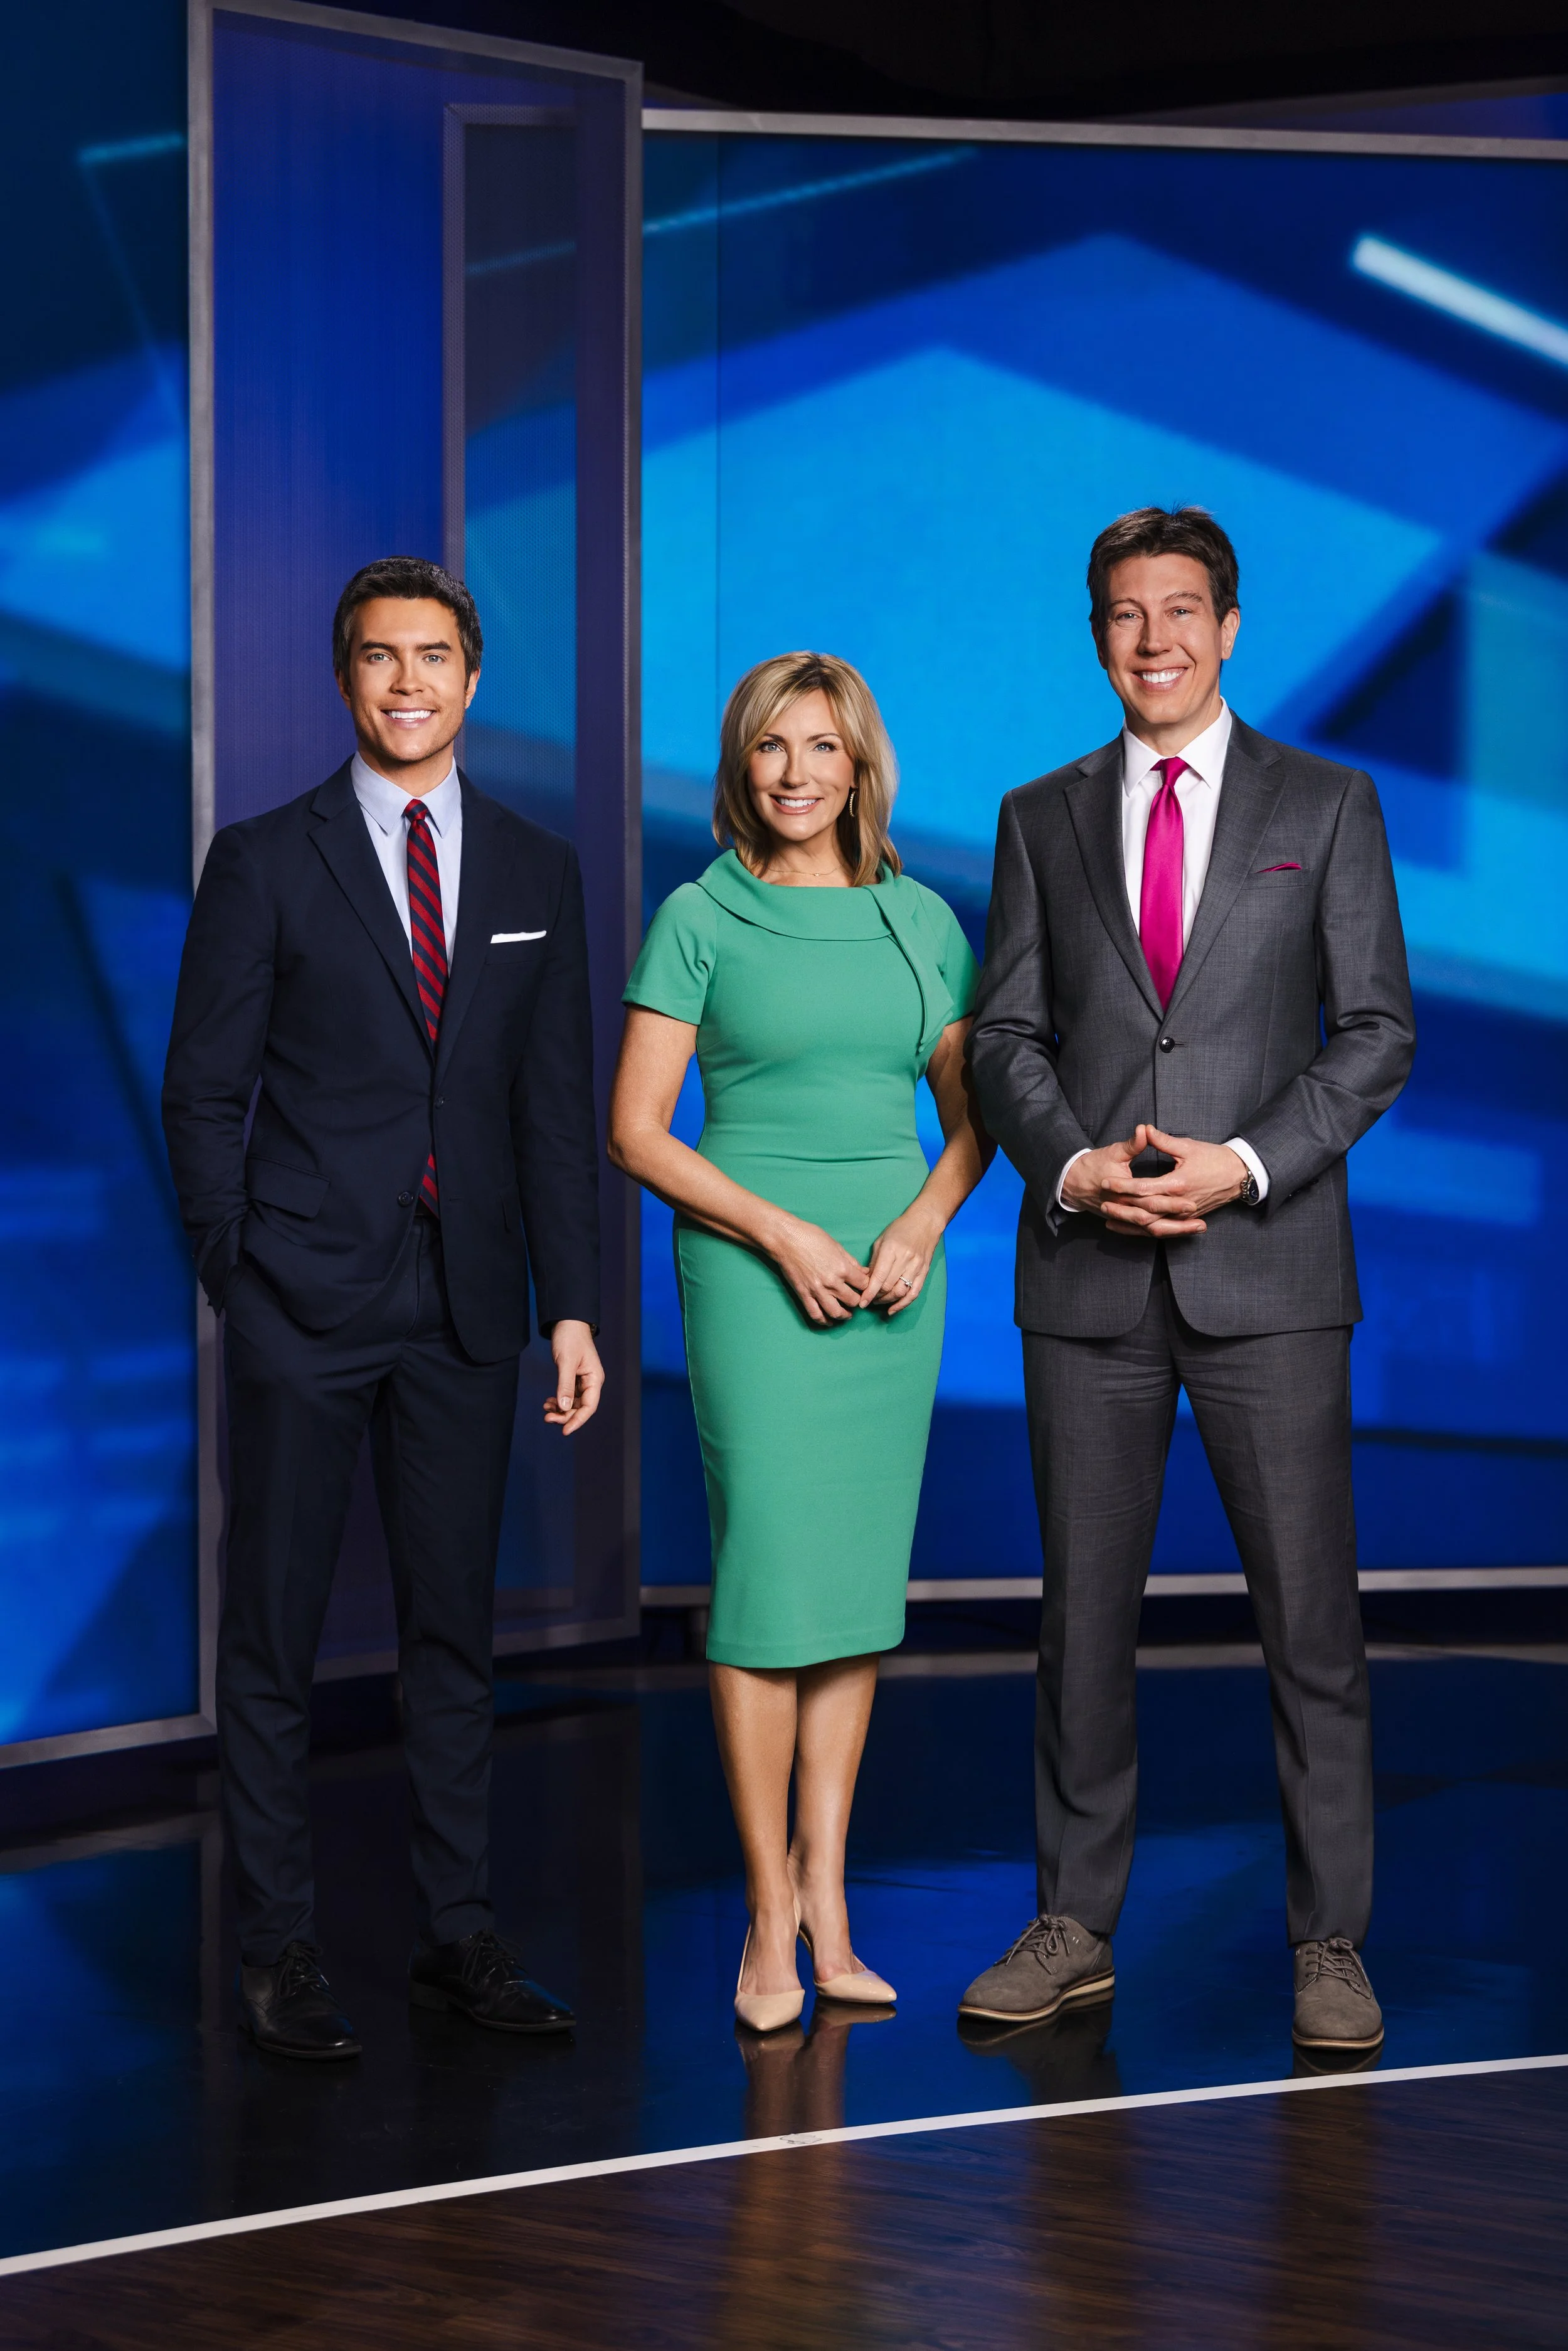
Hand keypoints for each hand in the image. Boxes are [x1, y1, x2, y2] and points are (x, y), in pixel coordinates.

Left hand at [544, 1320, 604, 1433]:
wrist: (567, 1321)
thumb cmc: (570, 1337)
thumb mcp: (566, 1362)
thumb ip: (565, 1385)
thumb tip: (565, 1407)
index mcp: (595, 1379)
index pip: (589, 1407)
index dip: (577, 1421)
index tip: (564, 1431)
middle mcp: (591, 1382)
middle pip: (580, 1408)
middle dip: (565, 1416)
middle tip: (547, 1418)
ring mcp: (582, 1381)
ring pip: (573, 1404)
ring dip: (560, 1409)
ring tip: (545, 1409)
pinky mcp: (574, 1378)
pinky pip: (568, 1396)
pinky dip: (558, 1401)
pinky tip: (548, 1402)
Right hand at [766, 1213, 869, 1325]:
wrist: (786, 1239)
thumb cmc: (811, 1237)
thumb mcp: (836, 1246)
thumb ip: (851, 1261)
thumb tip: (864, 1271)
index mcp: (842, 1268)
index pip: (863, 1284)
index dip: (866, 1285)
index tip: (863, 1285)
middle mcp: (832, 1282)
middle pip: (853, 1300)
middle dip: (857, 1300)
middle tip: (856, 1299)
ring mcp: (817, 1290)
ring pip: (836, 1312)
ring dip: (845, 1315)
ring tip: (847, 1314)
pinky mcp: (804, 1294)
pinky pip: (815, 1314)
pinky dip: (824, 1321)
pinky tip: (829, 1321)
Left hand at [861, 1205, 942, 1314]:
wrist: (925, 1223)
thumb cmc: (900, 1229)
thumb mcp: (881, 1241)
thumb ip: (874, 1262)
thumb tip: (866, 1281)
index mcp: (892, 1250)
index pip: (879, 1277)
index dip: (869, 1292)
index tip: (862, 1302)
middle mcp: (905, 1259)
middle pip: (888, 1287)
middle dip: (876, 1297)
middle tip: (868, 1299)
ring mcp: (917, 1267)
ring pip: (900, 1292)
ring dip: (887, 1301)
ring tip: (878, 1301)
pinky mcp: (924, 1272)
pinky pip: (914, 1293)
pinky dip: (903, 1304)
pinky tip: (893, 1309)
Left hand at [1063, 1124, 1244, 1237]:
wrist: (1238, 1175)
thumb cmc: (1214, 1158)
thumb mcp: (1187, 1146)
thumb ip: (1163, 1141)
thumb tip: (1143, 1129)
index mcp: (1178, 1183)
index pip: (1144, 1188)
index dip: (1123, 1186)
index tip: (1106, 1182)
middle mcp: (1180, 1202)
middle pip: (1145, 1211)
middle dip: (1122, 1209)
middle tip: (1102, 1205)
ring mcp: (1185, 1214)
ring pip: (1153, 1225)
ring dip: (1131, 1225)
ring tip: (1109, 1221)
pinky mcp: (1188, 1219)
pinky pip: (1163, 1229)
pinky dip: (1145, 1231)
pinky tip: (1129, 1229)